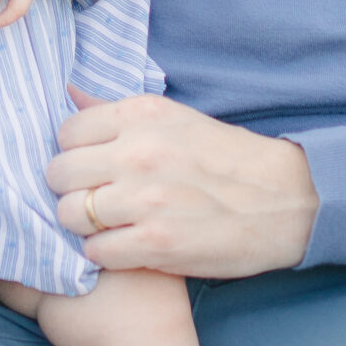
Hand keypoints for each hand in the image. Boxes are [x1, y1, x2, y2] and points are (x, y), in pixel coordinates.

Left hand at [47, 94, 318, 277]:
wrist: (287, 201)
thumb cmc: (228, 159)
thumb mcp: (174, 118)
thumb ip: (116, 110)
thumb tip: (68, 92)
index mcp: (141, 115)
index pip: (67, 132)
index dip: (74, 154)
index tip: (91, 168)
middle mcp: (138, 153)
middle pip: (59, 174)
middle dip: (70, 190)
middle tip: (93, 201)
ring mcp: (145, 200)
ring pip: (69, 215)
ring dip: (83, 226)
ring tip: (108, 226)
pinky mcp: (156, 244)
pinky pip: (95, 252)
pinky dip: (103, 254)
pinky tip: (125, 247)